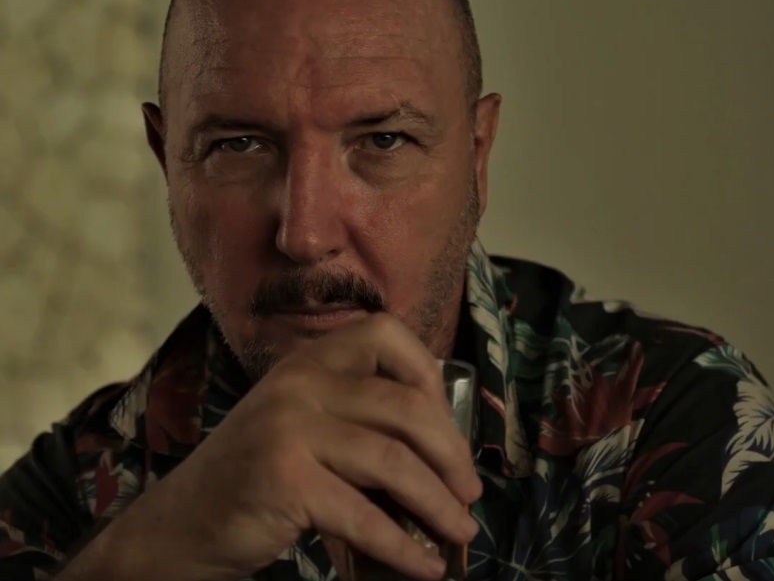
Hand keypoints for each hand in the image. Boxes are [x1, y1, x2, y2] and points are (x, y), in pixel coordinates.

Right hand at [117, 313, 481, 580]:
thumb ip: (360, 419)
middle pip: (405, 407)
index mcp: (312, 359)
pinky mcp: (284, 477)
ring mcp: (289, 426)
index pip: (388, 336)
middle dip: (451, 454)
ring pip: (393, 461)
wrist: (184, 522)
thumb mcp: (308, 425)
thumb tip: (447, 452)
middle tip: (470, 492)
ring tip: (460, 531)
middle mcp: (301, 380)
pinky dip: (403, 547)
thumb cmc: (259, 473)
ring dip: (439, 504)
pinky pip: (364, 515)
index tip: (447, 428)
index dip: (430, 377)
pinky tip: (423, 566)